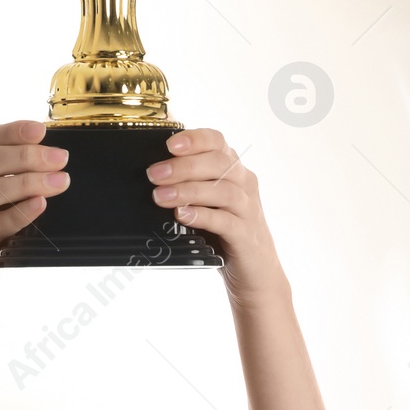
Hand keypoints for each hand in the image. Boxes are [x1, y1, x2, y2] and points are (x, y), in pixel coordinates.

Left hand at [147, 127, 288, 308]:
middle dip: (183, 166)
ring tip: (160, 197)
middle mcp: (244, 183)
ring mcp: (248, 209)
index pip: (216, 140)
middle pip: (218, 163)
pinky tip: (182, 215)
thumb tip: (154, 164)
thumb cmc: (224, 228)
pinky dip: (202, 215)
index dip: (194, 138)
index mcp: (232, 168)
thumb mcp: (207, 199)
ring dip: (188, 191)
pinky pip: (226, 221)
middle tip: (154, 174)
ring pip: (223, 191)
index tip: (169, 144)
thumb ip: (188, 180)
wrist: (256, 271)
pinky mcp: (246, 235)